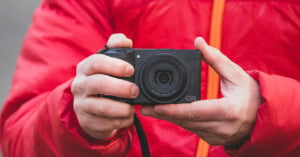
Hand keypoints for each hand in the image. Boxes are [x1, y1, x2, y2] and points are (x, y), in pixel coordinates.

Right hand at [71, 34, 138, 138]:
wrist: (89, 108)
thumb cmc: (103, 81)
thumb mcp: (107, 63)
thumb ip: (116, 47)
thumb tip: (126, 41)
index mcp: (85, 68)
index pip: (96, 62)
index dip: (115, 65)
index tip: (131, 70)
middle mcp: (79, 85)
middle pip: (98, 84)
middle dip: (120, 87)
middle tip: (135, 90)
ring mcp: (81, 105)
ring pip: (101, 106)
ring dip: (121, 108)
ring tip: (132, 108)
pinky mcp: (86, 121)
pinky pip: (103, 123)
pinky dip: (119, 122)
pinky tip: (128, 118)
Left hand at [140, 37, 261, 145]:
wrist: (263, 117)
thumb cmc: (251, 94)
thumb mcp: (236, 74)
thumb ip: (215, 58)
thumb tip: (199, 42)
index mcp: (228, 110)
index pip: (195, 111)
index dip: (173, 110)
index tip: (154, 106)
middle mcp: (222, 127)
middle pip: (186, 121)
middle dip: (164, 114)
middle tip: (144, 107)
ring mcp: (218, 137)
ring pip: (187, 127)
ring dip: (170, 118)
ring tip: (151, 109)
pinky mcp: (214, 140)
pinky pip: (193, 130)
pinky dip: (180, 121)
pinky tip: (169, 114)